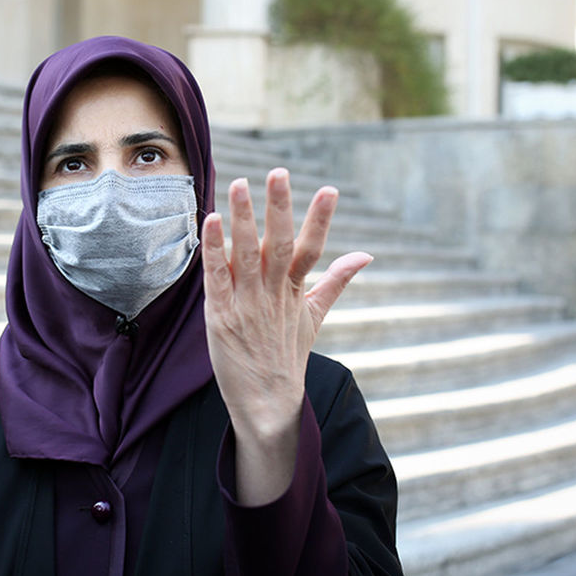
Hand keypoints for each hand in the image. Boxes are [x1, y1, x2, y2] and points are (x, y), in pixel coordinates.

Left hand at [201, 169, 371, 505]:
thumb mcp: (314, 315)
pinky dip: (213, 250)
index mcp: (296, 291)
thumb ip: (336, 281)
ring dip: (242, 219)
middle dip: (279, 208)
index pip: (312, 250)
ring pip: (245, 255)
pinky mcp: (220, 316)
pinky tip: (210, 222)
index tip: (331, 190)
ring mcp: (246, 305)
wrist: (266, 402)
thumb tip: (365, 255)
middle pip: (278, 246)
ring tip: (239, 185)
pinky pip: (216, 277)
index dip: (321, 220)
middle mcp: (273, 295)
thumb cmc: (287, 354)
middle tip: (280, 173)